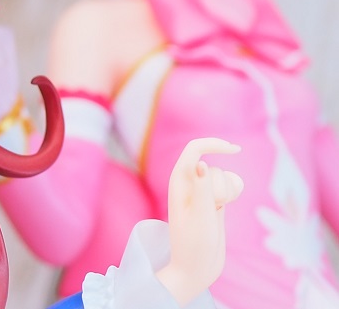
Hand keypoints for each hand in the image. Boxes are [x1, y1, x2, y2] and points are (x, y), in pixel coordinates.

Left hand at [156, 138, 243, 305]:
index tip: (235, 149)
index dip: (214, 144)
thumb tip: (200, 162)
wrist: (195, 269)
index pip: (195, 149)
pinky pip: (229, 186)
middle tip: (214, 209)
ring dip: (228, 190)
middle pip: (214, 167)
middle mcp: (188, 183)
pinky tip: (226, 207)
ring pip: (223, 176)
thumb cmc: (194, 245)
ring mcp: (201, 192)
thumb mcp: (200, 217)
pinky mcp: (214, 201)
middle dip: (221, 184)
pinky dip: (233, 193)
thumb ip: (202, 189)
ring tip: (217, 212)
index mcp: (178, 181)